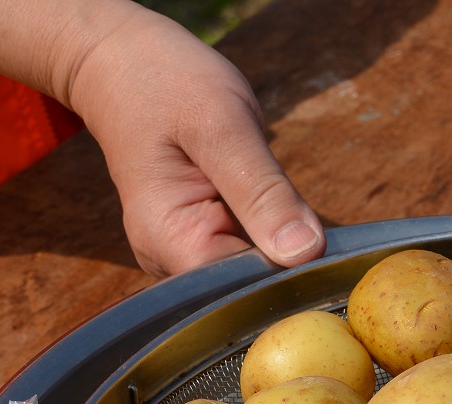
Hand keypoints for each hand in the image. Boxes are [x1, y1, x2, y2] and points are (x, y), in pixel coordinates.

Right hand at [67, 11, 324, 275]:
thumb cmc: (166, 84)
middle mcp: (169, 260)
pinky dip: (271, 236)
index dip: (290, 276)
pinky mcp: (198, 242)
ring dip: (284, 250)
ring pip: (252, 272)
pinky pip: (247, 252)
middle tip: (320, 227)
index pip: (243, 288)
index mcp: (168, 239)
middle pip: (248, 288)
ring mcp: (181, 255)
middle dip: (291, 264)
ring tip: (293, 210)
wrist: (123, 66)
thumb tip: (305, 252)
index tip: (328, 254)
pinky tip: (281, 213)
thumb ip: (263, 191)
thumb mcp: (223, 126)